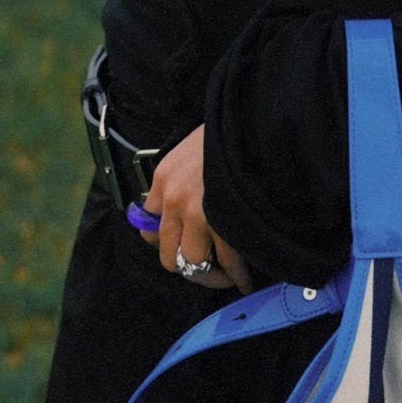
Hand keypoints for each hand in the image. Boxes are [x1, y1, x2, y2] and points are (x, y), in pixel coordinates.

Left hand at [141, 124, 252, 293]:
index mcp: (162, 180)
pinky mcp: (224, 221)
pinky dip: (236, 276)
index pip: (150, 228)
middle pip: (168, 255)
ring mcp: (197, 213)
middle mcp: (173, 200)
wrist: (251, 121)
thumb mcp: (191, 151)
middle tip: (209, 271)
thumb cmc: (228, 135)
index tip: (185, 249)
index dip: (168, 244)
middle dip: (189, 268)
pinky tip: (244, 281)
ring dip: (211, 276)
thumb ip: (179, 181)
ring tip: (228, 277)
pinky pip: (227, 261)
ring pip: (194, 263)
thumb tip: (170, 217)